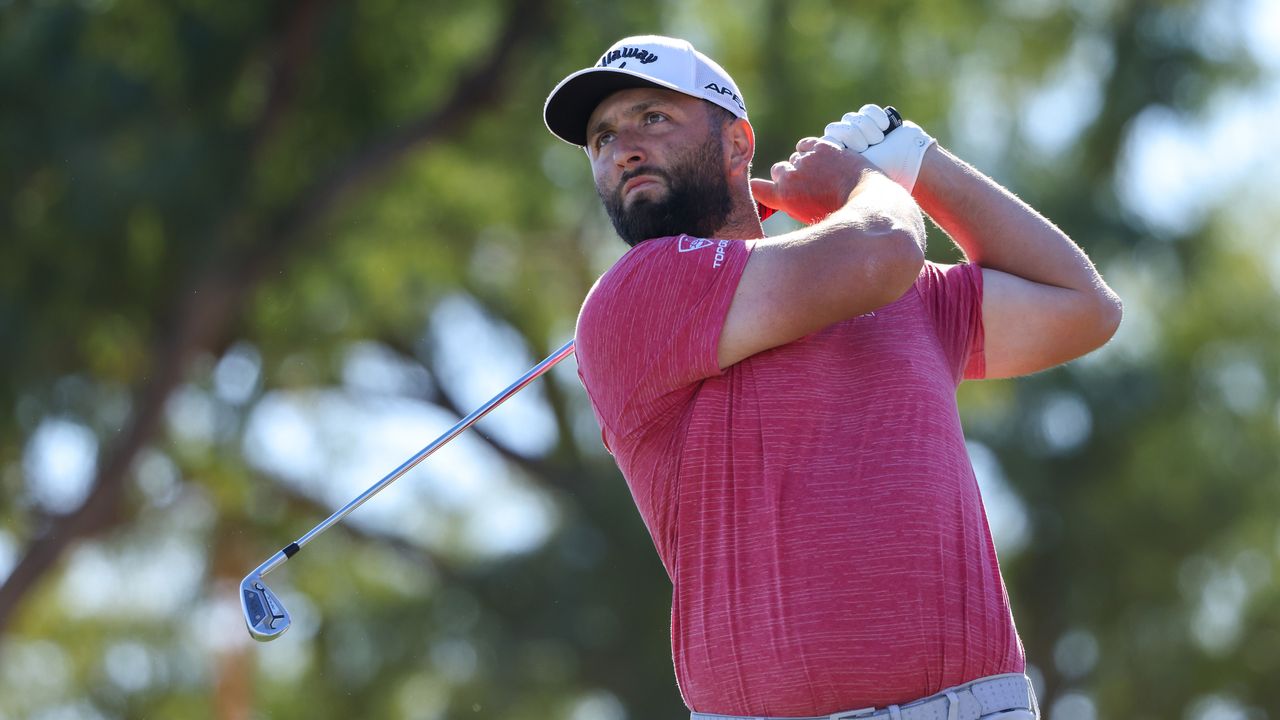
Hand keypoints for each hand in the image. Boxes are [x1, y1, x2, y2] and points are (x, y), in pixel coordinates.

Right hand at [749, 138, 876, 224]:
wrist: (867, 200)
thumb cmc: (840, 216)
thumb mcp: (809, 219)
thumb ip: (793, 206)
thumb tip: (789, 200)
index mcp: (783, 197)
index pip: (755, 187)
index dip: (760, 187)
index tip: (767, 189)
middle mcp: (789, 176)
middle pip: (778, 170)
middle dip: (789, 175)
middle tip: (807, 184)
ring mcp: (805, 159)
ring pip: (796, 157)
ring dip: (804, 163)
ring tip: (822, 173)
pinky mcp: (821, 146)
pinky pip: (806, 144)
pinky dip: (811, 149)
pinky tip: (822, 158)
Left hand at [822, 104, 934, 191]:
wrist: (911, 167)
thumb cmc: (879, 181)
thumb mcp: (849, 179)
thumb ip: (824, 171)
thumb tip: (800, 153)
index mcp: (834, 160)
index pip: (821, 141)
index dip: (834, 143)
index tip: (851, 151)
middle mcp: (845, 143)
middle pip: (834, 128)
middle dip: (852, 136)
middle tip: (867, 147)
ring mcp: (860, 131)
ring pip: (851, 118)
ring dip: (866, 129)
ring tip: (879, 141)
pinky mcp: (875, 120)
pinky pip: (866, 110)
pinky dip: (876, 118)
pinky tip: (886, 127)